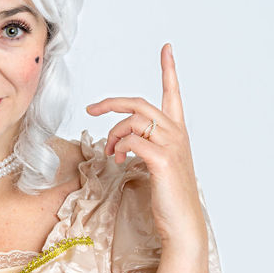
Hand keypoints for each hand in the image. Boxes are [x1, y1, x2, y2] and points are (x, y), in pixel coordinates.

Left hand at [85, 43, 206, 254]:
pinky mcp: (162, 160)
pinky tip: (119, 161)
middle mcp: (177, 134)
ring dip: (114, 135)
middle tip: (91, 110)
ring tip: (111, 153)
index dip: (169, 70)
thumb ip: (144, 147)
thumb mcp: (157, 165)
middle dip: (111, 103)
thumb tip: (120, 142)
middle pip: (139, 103)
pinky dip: (120, 148)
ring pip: (133, 122)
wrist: (182, 224)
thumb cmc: (168, 197)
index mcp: (177, 132)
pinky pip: (132, 141)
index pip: (173, 94)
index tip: (166, 48)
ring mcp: (171, 146)